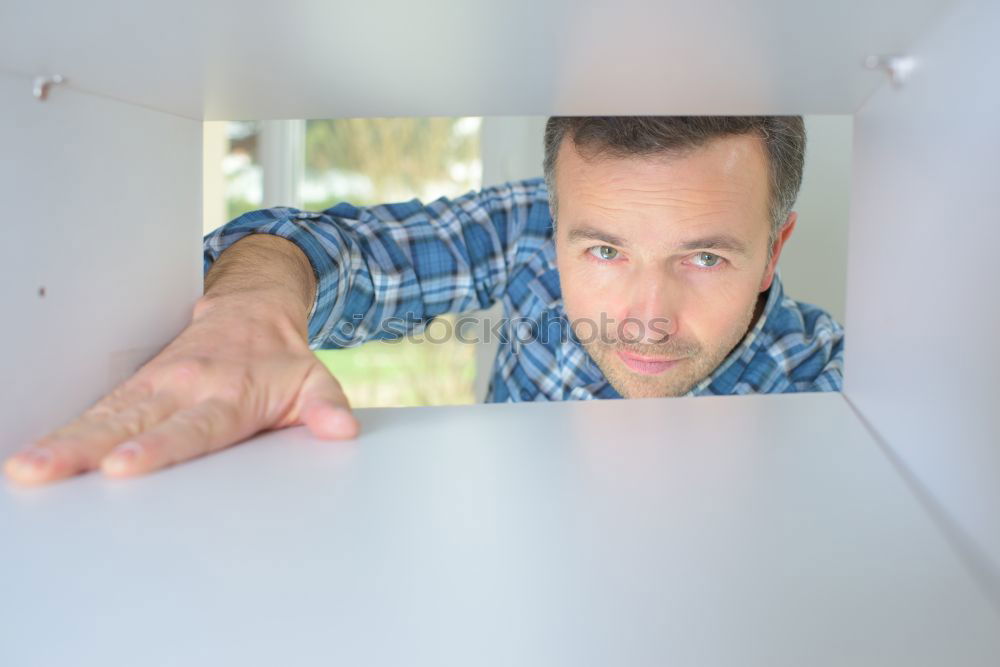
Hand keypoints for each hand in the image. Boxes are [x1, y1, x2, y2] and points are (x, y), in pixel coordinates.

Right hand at [4, 291, 358, 483]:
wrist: (255, 310)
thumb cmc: (281, 358)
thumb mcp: (314, 380)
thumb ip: (326, 408)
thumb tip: (341, 430)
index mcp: (230, 393)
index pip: (191, 427)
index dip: (157, 447)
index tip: (122, 463)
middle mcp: (186, 386)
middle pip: (132, 422)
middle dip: (86, 447)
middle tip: (46, 469)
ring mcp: (156, 384)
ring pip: (104, 414)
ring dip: (64, 440)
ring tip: (28, 466)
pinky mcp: (137, 385)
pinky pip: (97, 409)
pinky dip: (64, 430)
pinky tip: (34, 456)